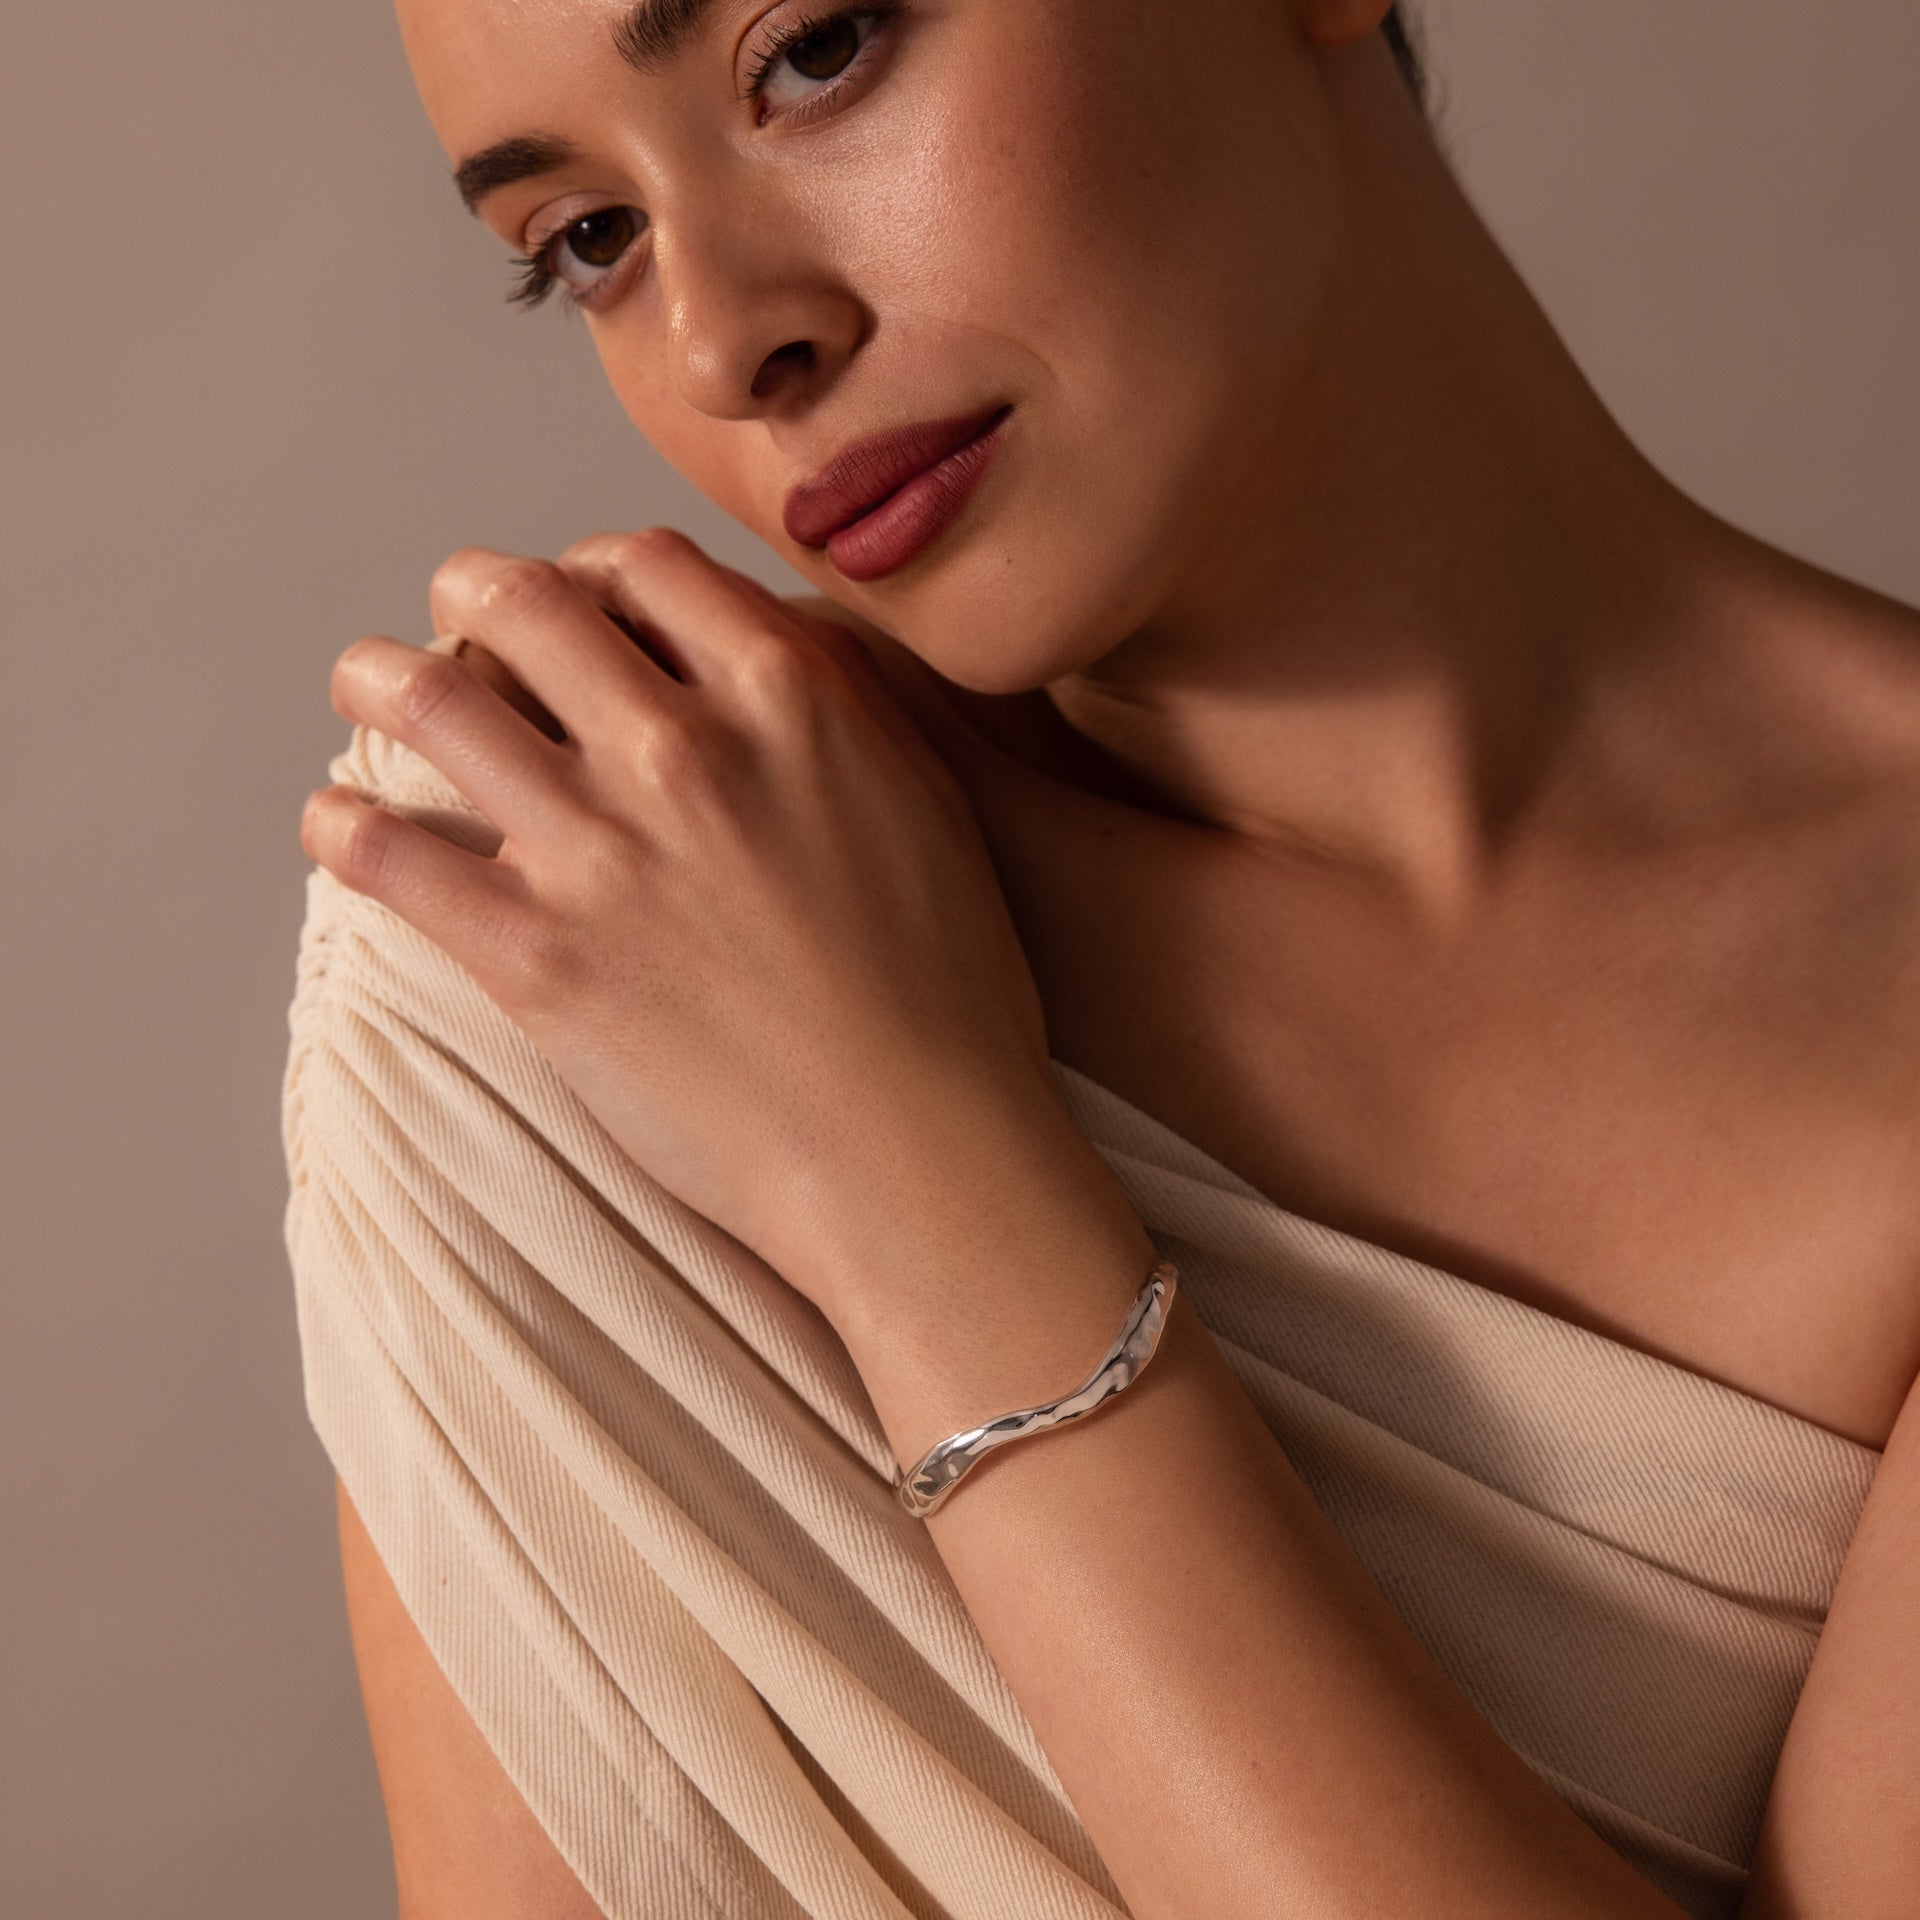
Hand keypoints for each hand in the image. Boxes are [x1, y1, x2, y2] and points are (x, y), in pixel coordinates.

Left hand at [300, 528, 1084, 1325]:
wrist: (921, 1149)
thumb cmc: (949, 990)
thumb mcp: (921, 801)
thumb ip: (829, 710)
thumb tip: (758, 657)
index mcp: (789, 694)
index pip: (643, 564)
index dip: (590, 568)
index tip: (572, 598)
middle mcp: (684, 748)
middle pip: (522, 605)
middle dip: (470, 597)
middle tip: (454, 617)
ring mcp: (603, 851)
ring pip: (432, 704)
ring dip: (378, 676)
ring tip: (366, 680)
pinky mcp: (539, 958)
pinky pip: (392, 855)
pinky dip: (342, 824)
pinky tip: (337, 823)